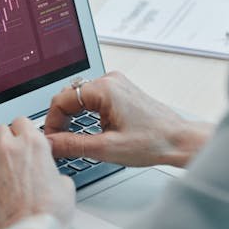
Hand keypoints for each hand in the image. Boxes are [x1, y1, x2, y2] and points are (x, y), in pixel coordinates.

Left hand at [0, 118, 75, 228]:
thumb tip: (51, 174)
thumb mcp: (65, 185)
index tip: (21, 141)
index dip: (21, 132)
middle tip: (5, 155)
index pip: (21, 121)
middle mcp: (8, 147)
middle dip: (2, 140)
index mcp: (33, 143)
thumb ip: (53, 171)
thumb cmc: (49, 213)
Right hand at [44, 72, 213, 167]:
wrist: (178, 140)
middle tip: (59, 143)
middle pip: (69, 96)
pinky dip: (85, 114)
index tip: (51, 140)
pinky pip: (93, 99)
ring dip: (72, 117)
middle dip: (60, 119)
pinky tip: (88, 130)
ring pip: (80, 98)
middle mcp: (110, 80)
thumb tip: (50, 144)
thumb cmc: (152, 141)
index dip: (51, 122)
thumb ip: (72, 145)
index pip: (61, 99)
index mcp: (104, 88)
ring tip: (72, 139)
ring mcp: (117, 84)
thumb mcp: (106, 148)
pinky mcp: (122, 91)